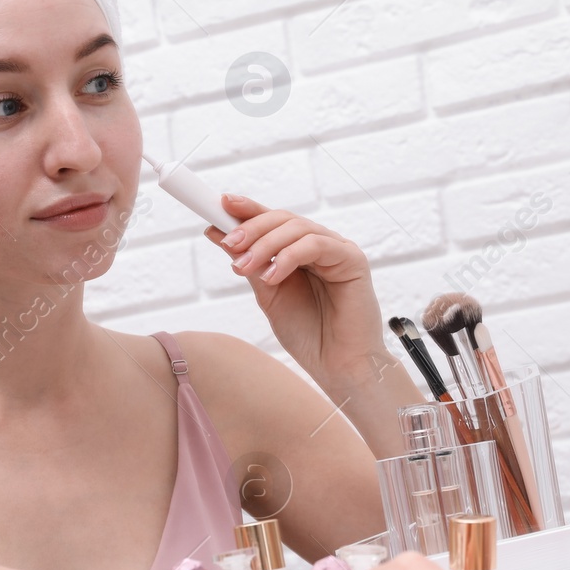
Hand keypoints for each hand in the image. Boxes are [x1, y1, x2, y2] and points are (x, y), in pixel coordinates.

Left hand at [208, 195, 394, 386]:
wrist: (338, 366)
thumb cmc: (308, 334)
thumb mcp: (268, 293)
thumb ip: (250, 263)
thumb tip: (217, 233)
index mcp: (301, 252)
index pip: (273, 222)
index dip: (248, 209)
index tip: (220, 202)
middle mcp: (320, 246)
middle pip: (284, 219)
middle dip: (252, 228)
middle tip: (229, 243)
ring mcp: (338, 251)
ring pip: (298, 228)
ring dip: (265, 244)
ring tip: (244, 267)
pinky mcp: (352, 260)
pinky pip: (317, 244)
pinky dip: (289, 256)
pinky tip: (272, 276)